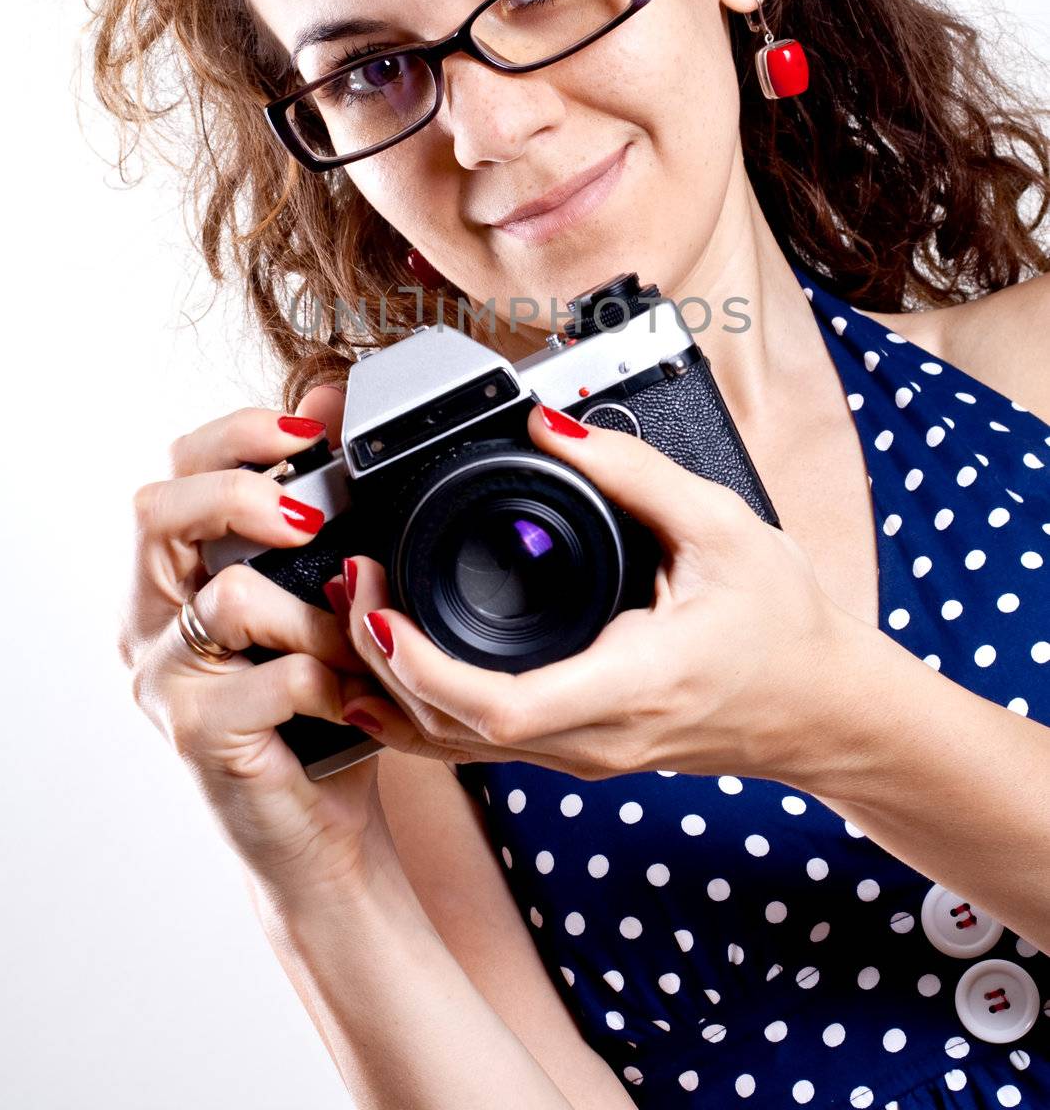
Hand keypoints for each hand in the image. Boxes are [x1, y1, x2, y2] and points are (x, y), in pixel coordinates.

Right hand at [119, 388, 395, 904]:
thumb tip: (329, 407)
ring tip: (358, 643)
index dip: (235, 435)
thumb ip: (313, 518)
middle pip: (156, 511)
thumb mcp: (316, 599)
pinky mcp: (197, 734)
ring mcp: (163, 680)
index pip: (173, 470)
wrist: (320, 833)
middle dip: (241, 493)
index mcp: (170, 575)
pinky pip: (276, 676)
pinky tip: (355, 701)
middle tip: (309, 516)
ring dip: (316, 614)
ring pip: (227, 596)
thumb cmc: (317, 707)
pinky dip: (333, 679)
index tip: (307, 428)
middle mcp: (147, 620)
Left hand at [336, 404, 851, 784]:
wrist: (823, 707)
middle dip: (383, 661)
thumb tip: (551, 422)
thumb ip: (633, 471)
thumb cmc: (784, 624)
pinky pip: (480, 746)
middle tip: (354, 581)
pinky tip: (385, 672)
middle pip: (455, 730)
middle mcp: (596, 737)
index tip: (381, 608)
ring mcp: (583, 756)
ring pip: (457, 747)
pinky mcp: (578, 752)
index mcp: (632, 683)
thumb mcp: (721, 528)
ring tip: (358, 609)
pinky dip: (422, 711)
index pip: (501, 707)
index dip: (422, 667)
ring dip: (393, 685)